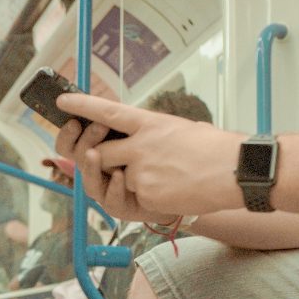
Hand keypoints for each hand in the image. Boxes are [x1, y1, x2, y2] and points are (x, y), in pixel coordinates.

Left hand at [54, 94, 242, 219]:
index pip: (107, 111)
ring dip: (133, 182)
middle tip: (114, 162)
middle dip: (100, 162)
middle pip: (98, 153)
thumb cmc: (215, 150)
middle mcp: (140, 144)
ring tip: (165, 177)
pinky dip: (150, 197)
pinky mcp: (145, 191)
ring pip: (117, 179)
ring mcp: (140, 169)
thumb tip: (138, 140)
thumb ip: (152, 135)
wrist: (236, 171)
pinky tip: (173, 191)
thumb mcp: (180, 130)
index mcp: (150, 122)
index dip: (82, 106)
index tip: (62, 101)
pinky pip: (134, 197)